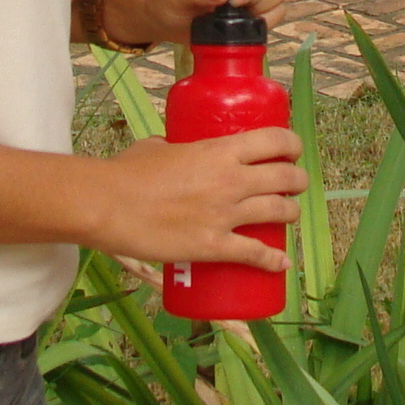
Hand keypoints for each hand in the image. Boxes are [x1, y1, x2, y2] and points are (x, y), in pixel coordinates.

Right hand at [88, 128, 305, 270]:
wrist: (107, 205)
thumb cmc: (126, 172)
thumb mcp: (157, 146)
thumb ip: (173, 147)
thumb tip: (173, 149)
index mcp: (220, 150)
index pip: (274, 140)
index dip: (292, 144)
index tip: (292, 150)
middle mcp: (231, 180)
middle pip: (285, 177)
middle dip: (297, 181)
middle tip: (294, 184)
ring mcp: (225, 214)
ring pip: (279, 212)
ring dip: (291, 214)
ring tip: (290, 215)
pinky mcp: (213, 246)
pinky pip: (255, 254)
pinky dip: (274, 260)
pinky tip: (282, 264)